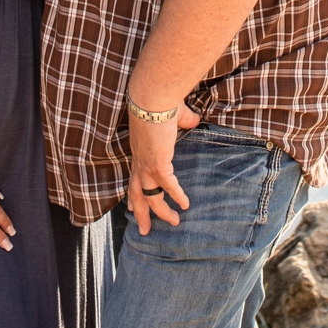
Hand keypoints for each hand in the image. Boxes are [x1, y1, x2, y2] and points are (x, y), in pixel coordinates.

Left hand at [125, 98, 201, 236]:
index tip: (133, 207)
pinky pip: (168, 186)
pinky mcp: (158, 163)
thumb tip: (194, 119)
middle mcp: (139, 161)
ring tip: (174, 223)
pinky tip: (185, 205)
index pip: (134, 178)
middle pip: (136, 194)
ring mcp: (147, 164)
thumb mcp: (172, 115)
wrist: (152, 97)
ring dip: (161, 212)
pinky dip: (177, 196)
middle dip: (141, 213)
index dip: (134, 194)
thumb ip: (183, 120)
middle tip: (144, 230)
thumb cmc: (160, 101)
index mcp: (139, 150)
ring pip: (150, 196)